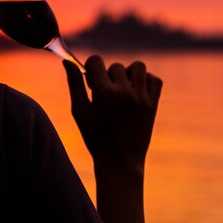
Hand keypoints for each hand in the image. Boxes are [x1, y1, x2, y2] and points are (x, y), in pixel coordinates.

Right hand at [63, 55, 162, 174]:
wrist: (120, 161)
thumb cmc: (95, 137)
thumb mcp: (79, 112)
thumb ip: (74, 84)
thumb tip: (67, 63)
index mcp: (103, 93)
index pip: (96, 60)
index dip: (91, 67)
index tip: (91, 81)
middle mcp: (124, 92)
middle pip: (115, 66)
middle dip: (107, 75)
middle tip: (105, 93)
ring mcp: (141, 98)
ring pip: (138, 67)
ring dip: (128, 73)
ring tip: (122, 88)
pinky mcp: (153, 105)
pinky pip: (155, 80)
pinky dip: (147, 80)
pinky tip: (136, 91)